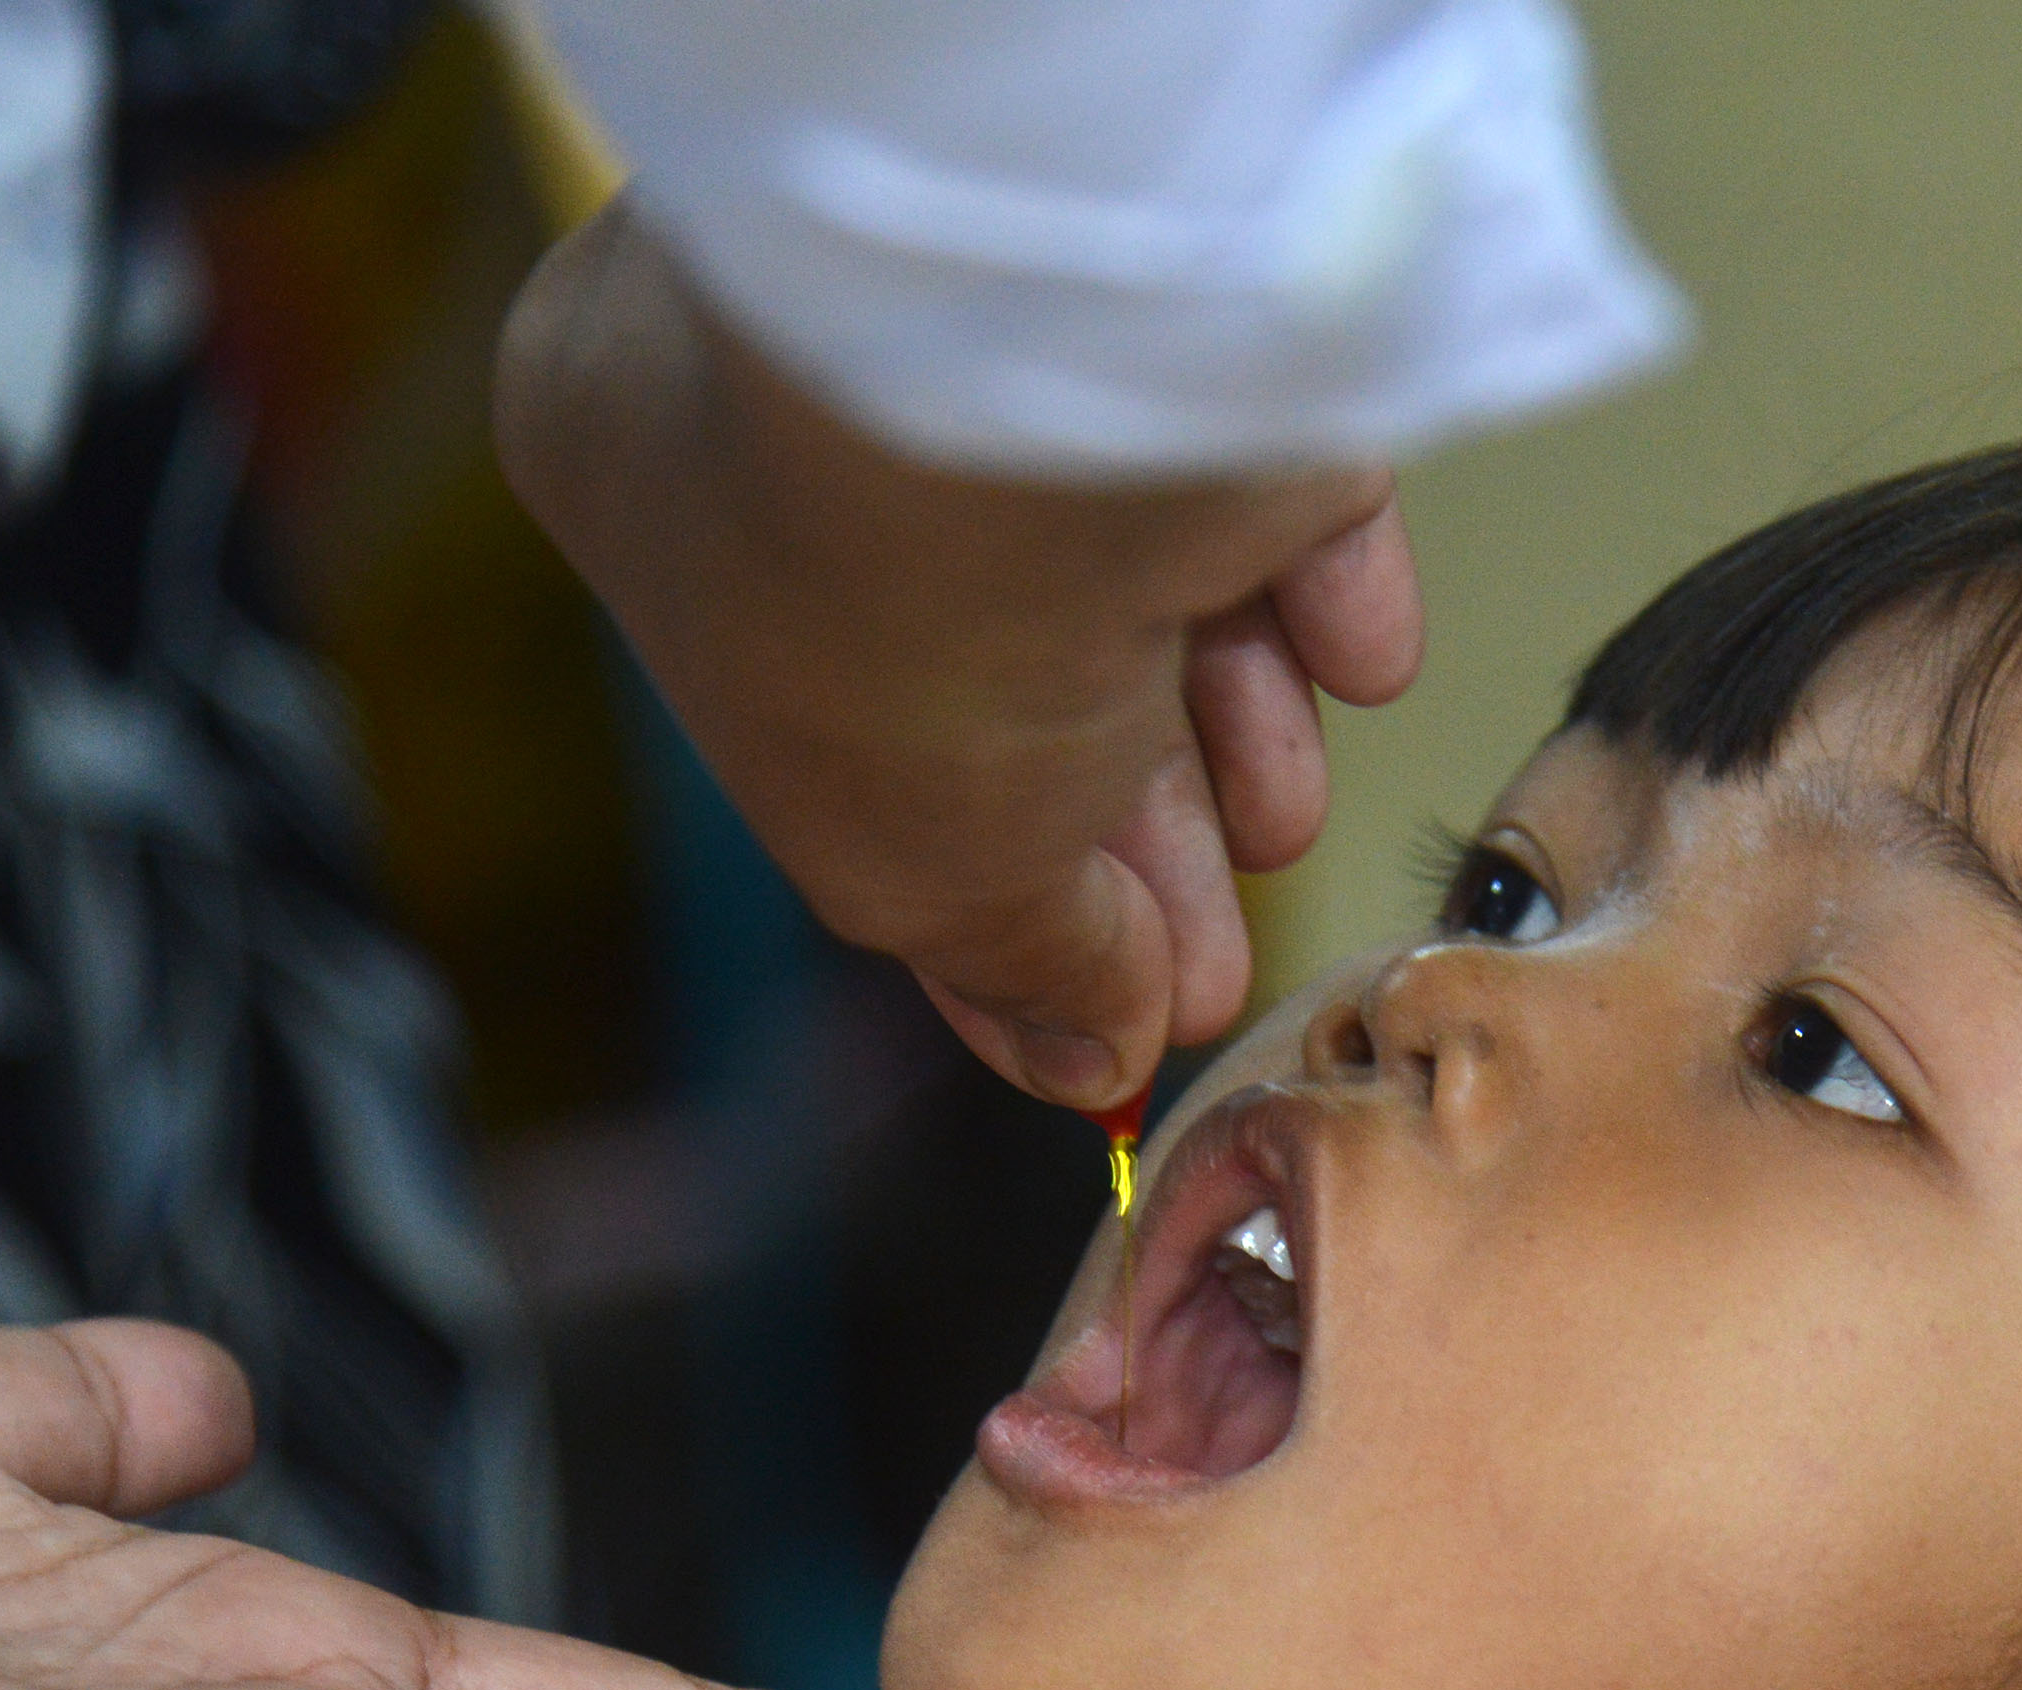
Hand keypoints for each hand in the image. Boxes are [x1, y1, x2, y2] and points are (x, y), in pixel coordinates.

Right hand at [497, 202, 1425, 1109]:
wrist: (1024, 382)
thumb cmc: (886, 626)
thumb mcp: (917, 868)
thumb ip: (1021, 966)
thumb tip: (1091, 1045)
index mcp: (665, 494)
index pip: (816, 727)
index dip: (957, 900)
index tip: (1068, 1014)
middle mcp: (826, 407)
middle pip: (999, 668)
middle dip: (1124, 842)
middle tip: (1204, 968)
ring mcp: (1020, 350)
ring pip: (1139, 572)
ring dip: (1229, 732)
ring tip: (1278, 829)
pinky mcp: (1199, 314)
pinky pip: (1271, 472)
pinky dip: (1318, 587)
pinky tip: (1356, 668)